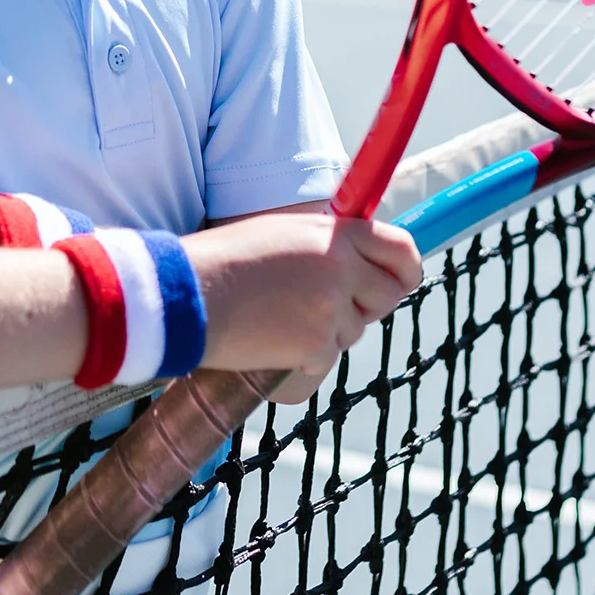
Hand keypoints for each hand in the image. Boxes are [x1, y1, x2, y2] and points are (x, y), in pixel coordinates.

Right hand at [185, 211, 421, 375]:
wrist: (186, 295)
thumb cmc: (226, 261)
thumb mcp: (284, 233)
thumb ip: (327, 243)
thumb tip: (361, 261)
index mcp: (335, 233)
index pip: (401, 248)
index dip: (407, 269)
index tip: (403, 281)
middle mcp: (340, 266)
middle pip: (387, 296)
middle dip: (366, 308)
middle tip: (328, 310)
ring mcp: (330, 306)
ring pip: (353, 332)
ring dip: (326, 334)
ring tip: (279, 319)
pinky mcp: (316, 344)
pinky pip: (326, 361)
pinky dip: (303, 361)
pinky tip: (271, 344)